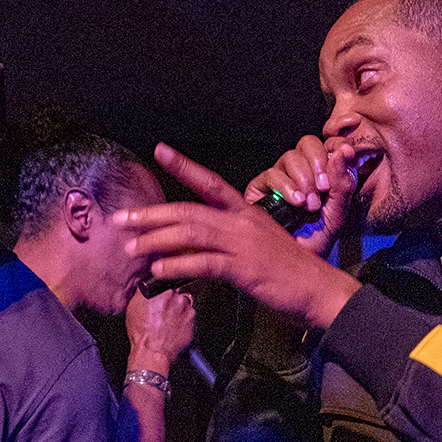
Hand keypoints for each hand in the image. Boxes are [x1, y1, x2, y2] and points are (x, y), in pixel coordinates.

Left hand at [124, 145, 365, 330]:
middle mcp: (242, 222)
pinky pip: (203, 263)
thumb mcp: (257, 249)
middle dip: (151, 213)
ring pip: (191, 233)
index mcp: (246, 212)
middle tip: (121, 218)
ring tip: (131, 248)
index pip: (210, 182)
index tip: (159, 150)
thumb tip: (192, 250)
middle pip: (189, 209)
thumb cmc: (290, 273)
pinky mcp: (244, 268)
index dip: (184, 166)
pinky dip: (177, 265)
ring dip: (156, 240)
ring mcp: (243, 244)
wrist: (320, 291)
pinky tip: (158, 271)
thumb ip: (227, 244)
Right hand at [126, 286, 197, 371]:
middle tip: (162, 312)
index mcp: (162, 290)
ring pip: (184, 304)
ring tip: (167, 321)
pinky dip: (183, 321)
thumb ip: (144, 291)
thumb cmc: (142, 332)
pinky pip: (189, 317)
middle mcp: (176, 297)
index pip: (167, 282)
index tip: (160, 296)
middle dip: (171, 300)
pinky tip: (173, 328)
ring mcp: (186, 309)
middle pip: (177, 293)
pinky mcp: (192, 321)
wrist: (152, 351)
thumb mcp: (134, 306)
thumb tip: (147, 285)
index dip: (163, 290)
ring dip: (178, 310)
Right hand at [249, 133, 375, 250]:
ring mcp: (279, 178)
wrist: (295, 263)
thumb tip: (341, 152)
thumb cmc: (316, 240)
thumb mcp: (338, 214)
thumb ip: (344, 184)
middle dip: (319, 162)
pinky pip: (271, 174)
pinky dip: (286, 186)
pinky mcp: (259, 188)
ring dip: (304, 179)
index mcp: (322, 173)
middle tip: (324, 188)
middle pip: (308, 143)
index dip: (336, 146)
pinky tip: (296, 202)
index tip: (347, 155)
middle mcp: (300, 171)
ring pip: (290, 157)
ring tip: (309, 204)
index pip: (328, 145)